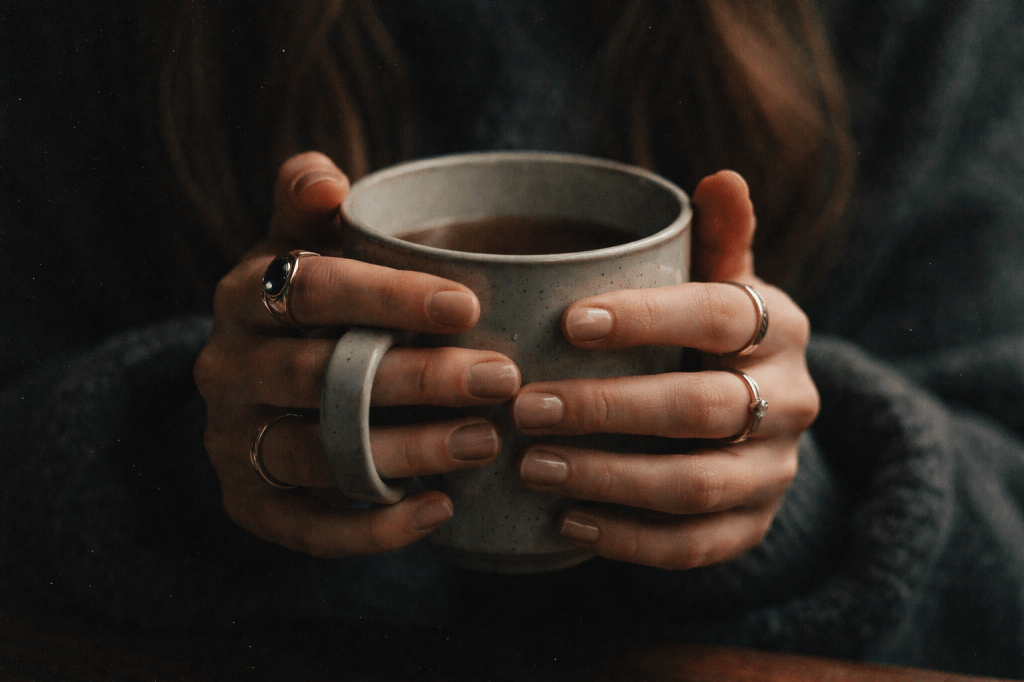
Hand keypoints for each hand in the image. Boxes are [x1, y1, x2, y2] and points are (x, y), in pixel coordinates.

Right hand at [195, 152, 520, 557]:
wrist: (253, 383)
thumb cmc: (305, 303)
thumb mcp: (300, 246)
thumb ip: (308, 206)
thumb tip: (324, 177)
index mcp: (244, 297)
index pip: (311, 290)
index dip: (387, 296)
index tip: (469, 305)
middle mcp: (227, 370)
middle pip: (321, 377)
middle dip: (417, 379)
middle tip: (503, 380)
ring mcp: (234, 441)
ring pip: (319, 454)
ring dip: (407, 451)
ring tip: (486, 442)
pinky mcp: (249, 504)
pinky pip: (306, 528)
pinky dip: (372, 528)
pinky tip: (440, 511)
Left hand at [512, 170, 817, 569]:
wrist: (760, 422)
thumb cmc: (713, 338)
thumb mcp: (721, 285)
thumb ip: (718, 241)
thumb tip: (722, 177)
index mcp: (781, 326)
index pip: (718, 314)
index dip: (645, 319)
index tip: (567, 323)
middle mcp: (792, 400)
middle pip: (701, 408)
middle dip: (607, 408)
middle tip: (525, 407)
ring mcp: (776, 472)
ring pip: (695, 485)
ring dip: (608, 477)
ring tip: (532, 466)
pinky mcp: (753, 526)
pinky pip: (694, 546)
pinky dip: (628, 539)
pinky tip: (565, 522)